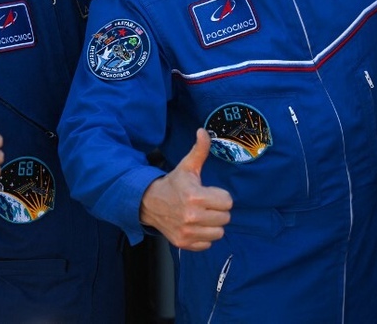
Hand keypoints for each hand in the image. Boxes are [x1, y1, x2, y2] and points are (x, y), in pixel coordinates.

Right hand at [139, 128, 232, 250]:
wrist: (149, 203)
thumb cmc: (173, 184)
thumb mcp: (187, 166)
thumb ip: (199, 150)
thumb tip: (204, 131)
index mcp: (195, 196)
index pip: (227, 202)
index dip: (220, 196)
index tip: (209, 193)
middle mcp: (191, 216)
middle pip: (225, 218)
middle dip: (218, 210)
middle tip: (206, 204)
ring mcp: (187, 232)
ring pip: (219, 233)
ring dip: (213, 224)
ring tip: (202, 215)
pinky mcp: (183, 243)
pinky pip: (207, 244)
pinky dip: (204, 236)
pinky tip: (196, 226)